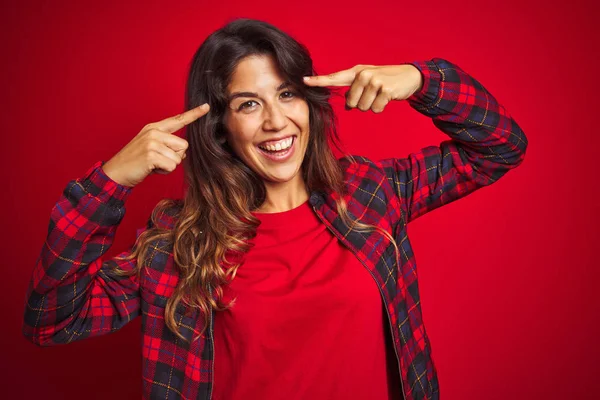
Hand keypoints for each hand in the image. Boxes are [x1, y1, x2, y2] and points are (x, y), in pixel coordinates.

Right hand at [101, 103, 209, 186]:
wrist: (116, 172)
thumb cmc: (137, 162)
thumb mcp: (152, 148)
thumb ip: (168, 146)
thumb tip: (183, 152)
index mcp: (154, 128)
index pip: (178, 120)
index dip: (194, 114)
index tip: (206, 107)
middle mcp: (154, 132)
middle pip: (184, 145)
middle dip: (175, 157)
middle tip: (159, 160)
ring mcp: (152, 142)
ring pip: (178, 158)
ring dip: (169, 166)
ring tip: (154, 164)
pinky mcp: (151, 154)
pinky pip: (172, 166)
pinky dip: (164, 171)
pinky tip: (152, 169)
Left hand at [303, 64, 422, 112]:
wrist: (409, 76)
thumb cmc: (385, 80)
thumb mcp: (368, 82)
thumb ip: (355, 91)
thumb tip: (348, 106)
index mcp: (356, 72)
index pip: (334, 78)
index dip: (319, 81)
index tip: (304, 81)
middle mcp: (363, 74)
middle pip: (351, 103)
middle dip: (362, 104)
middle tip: (373, 94)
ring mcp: (374, 81)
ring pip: (363, 108)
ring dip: (372, 106)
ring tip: (380, 95)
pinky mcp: (384, 89)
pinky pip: (375, 109)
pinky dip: (381, 107)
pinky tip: (387, 97)